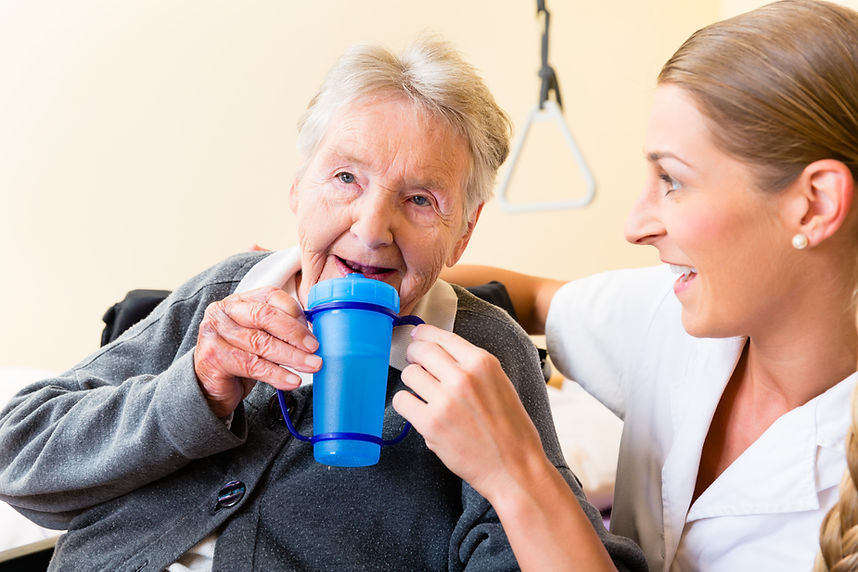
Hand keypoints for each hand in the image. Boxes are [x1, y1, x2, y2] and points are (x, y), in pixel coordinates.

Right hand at [194, 286, 320, 417]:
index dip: (295, 313)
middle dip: (294, 333)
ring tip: (311, 366)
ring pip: (260, 342)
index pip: (271, 296)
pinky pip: (251, 365)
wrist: (212, 386)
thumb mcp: (261, 338)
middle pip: (265, 316)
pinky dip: (276, 374)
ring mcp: (215, 332)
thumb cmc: (240, 358)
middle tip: (315, 349)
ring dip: (291, 356)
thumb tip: (312, 333)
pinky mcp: (213, 356)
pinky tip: (292, 381)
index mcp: (240, 300)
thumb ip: (280, 330)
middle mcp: (224, 311)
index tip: (313, 331)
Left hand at [393, 325, 545, 499]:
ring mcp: (445, 399)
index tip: (417, 336)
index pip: (442, 336)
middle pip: (421, 350)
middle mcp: (463, 376)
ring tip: (421, 393)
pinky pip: (402, 401)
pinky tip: (417, 411)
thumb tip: (441, 356)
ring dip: (412, 382)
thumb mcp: (500, 384)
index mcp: (483, 363)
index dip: (424, 334)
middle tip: (414, 363)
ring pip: (409, 374)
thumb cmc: (511, 430)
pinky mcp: (431, 423)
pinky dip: (406, 404)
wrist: (515, 468)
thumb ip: (472, 368)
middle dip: (414, 355)